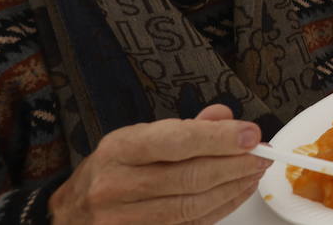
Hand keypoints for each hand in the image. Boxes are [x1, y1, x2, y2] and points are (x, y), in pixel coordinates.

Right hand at [49, 104, 268, 224]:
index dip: (219, 139)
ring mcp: (123, 221)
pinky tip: (237, 193)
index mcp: (119, 150)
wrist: (70, 216)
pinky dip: (219, 209)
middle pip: (190, 178)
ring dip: (233, 189)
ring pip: (192, 206)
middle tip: (263, 155)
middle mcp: (116, 186)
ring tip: (255, 173)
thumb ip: (185, 127)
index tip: (252, 135)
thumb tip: (226, 118)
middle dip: (235, 166)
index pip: (176, 142)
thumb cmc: (112, 169)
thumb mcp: (138, 137)